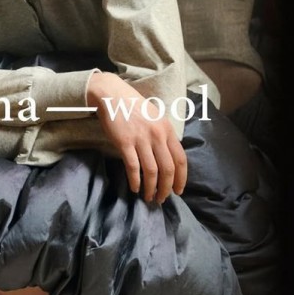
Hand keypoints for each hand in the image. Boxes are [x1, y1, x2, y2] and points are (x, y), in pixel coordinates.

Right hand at [87, 72, 186, 202]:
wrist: (112, 95)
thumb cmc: (133, 106)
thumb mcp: (156, 117)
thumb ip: (164, 134)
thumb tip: (169, 156)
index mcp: (167, 129)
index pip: (180, 159)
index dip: (181, 178)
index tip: (178, 191)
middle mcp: (157, 135)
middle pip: (167, 169)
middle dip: (166, 188)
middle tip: (162, 199)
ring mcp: (141, 139)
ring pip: (151, 171)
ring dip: (151, 188)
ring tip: (149, 197)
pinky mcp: (125, 143)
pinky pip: (133, 167)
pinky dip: (135, 181)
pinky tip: (135, 188)